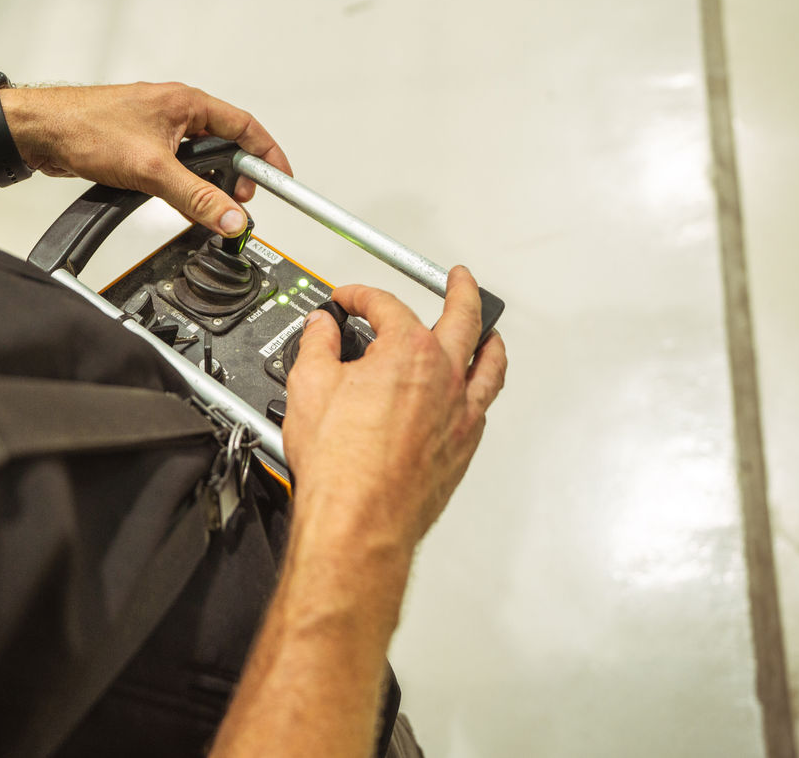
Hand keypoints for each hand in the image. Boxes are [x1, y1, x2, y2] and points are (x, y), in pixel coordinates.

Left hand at [3, 82, 291, 236]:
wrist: (40, 132)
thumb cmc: (86, 128)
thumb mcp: (152, 169)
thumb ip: (197, 196)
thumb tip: (232, 216)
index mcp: (187, 103)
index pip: (245, 127)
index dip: (267, 154)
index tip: (282, 179)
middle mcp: (175, 111)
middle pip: (224, 144)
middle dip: (236, 176)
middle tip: (239, 203)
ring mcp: (157, 128)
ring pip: (198, 159)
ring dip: (205, 183)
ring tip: (207, 206)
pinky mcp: (139, 145)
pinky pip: (175, 167)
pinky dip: (182, 185)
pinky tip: (176, 201)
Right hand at [282, 266, 507, 545]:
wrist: (359, 520)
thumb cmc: (340, 466)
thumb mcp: (308, 386)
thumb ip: (316, 346)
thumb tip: (320, 327)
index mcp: (408, 352)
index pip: (387, 305)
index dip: (361, 296)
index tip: (348, 300)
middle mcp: (445, 376)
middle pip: (464, 317)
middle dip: (460, 290)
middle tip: (458, 278)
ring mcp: (461, 412)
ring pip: (490, 363)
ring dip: (489, 338)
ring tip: (488, 329)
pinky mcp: (464, 446)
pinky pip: (484, 403)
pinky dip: (482, 386)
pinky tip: (473, 389)